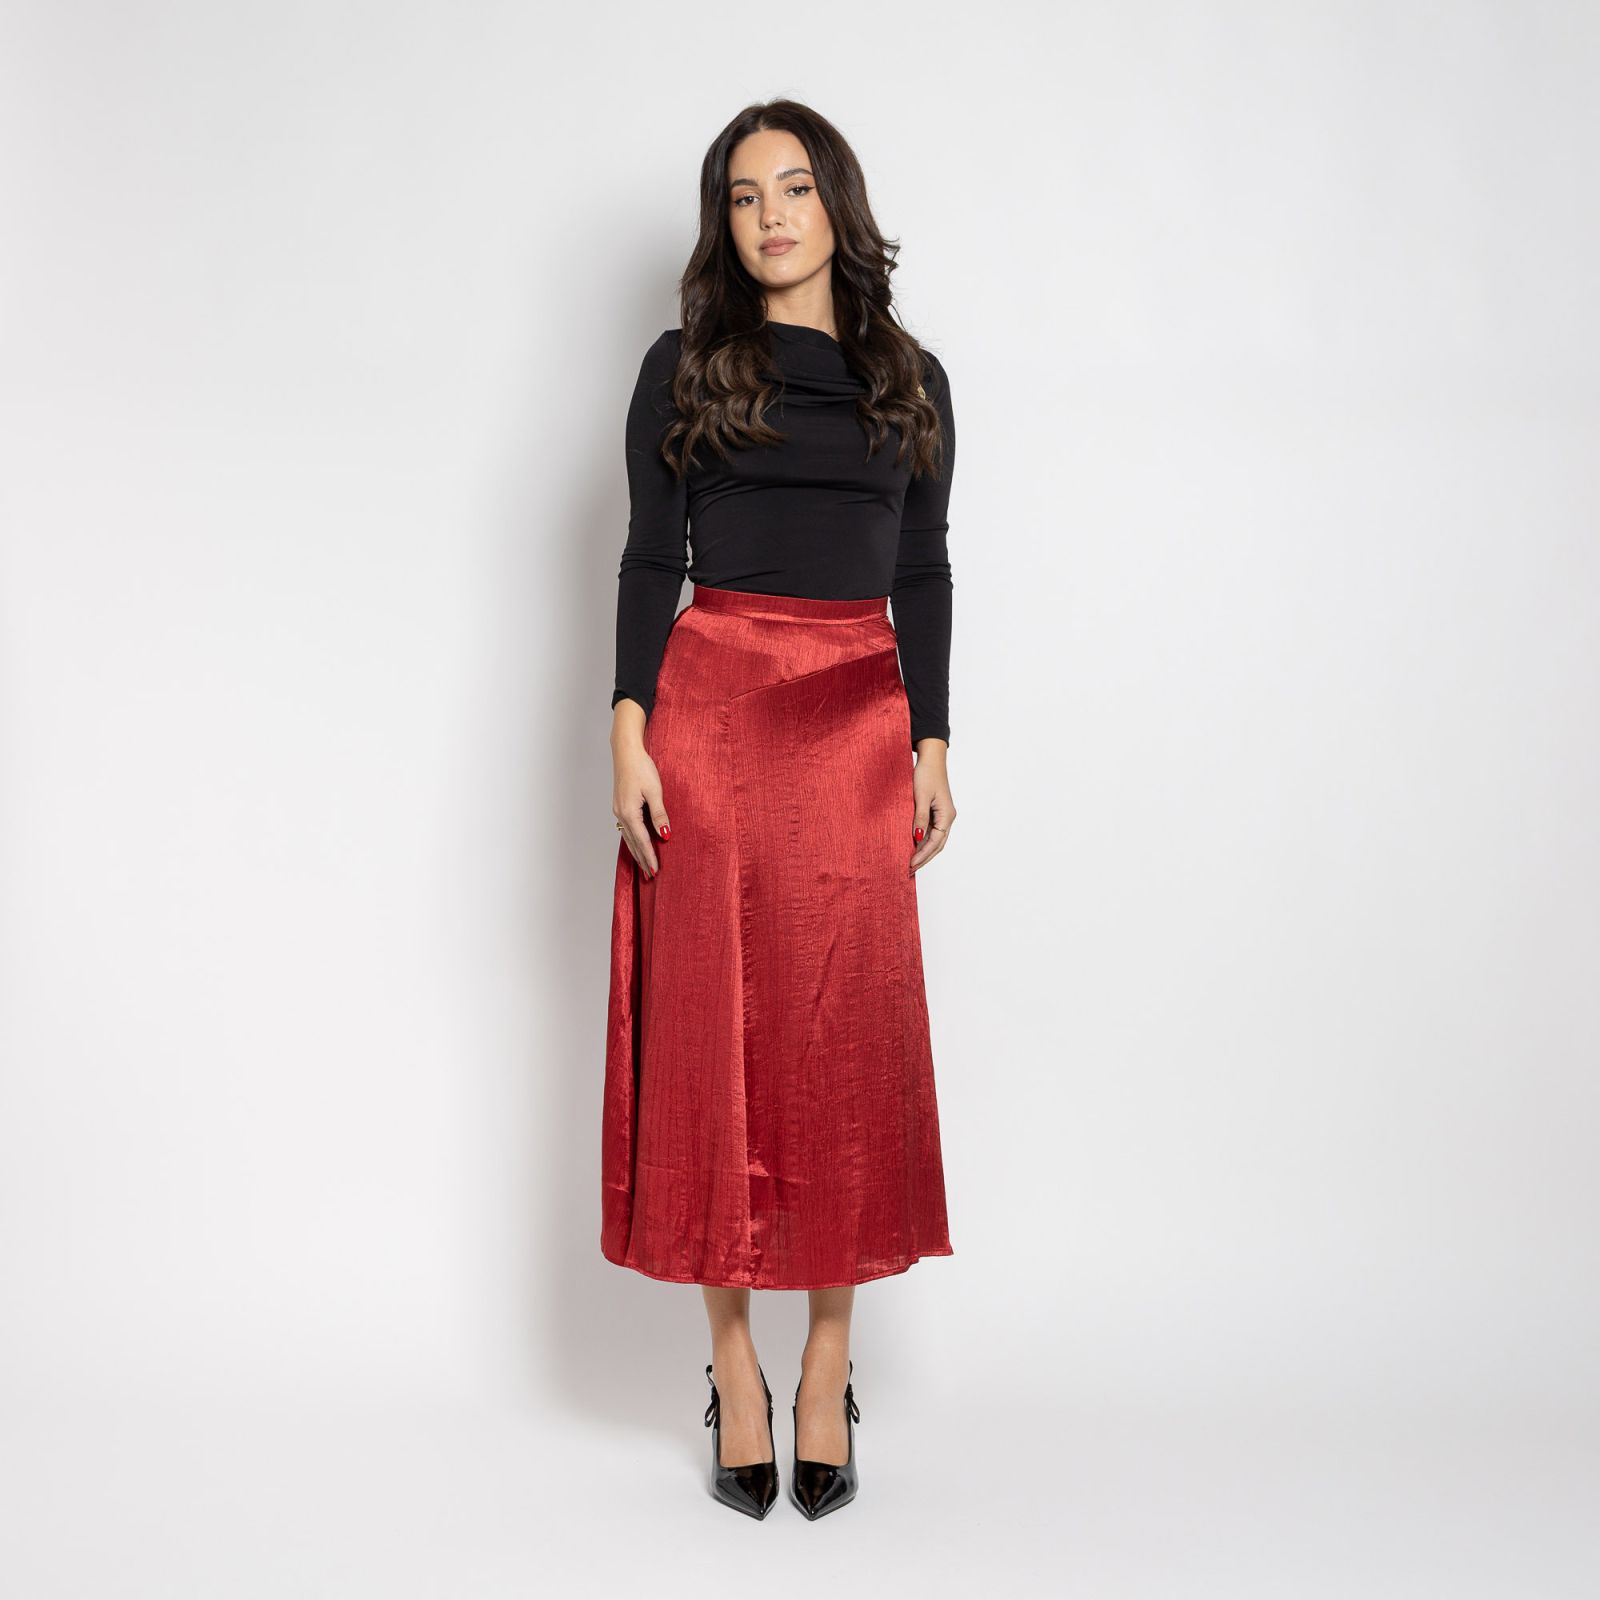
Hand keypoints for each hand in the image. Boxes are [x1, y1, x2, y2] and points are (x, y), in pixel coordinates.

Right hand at [611, 705, 670, 877]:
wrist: (626, 752)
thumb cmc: (642, 768)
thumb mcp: (655, 791)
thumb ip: (659, 814)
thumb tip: (665, 835)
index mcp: (629, 812)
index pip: (642, 840)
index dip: (649, 857)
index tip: (655, 871)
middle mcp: (621, 814)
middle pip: (632, 843)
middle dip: (642, 859)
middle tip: (651, 876)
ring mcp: (618, 810)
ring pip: (628, 837)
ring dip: (636, 852)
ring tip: (644, 866)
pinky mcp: (620, 805)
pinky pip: (626, 829)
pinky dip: (632, 840)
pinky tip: (636, 845)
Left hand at [909, 740, 954, 872]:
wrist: (930, 758)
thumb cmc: (926, 774)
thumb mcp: (921, 796)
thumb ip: (919, 818)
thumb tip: (916, 838)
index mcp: (947, 815)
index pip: (935, 842)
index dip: (922, 855)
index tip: (910, 864)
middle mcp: (947, 818)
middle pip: (937, 845)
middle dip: (923, 858)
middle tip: (909, 870)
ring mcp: (942, 816)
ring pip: (934, 840)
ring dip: (923, 852)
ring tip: (909, 864)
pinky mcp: (935, 812)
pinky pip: (930, 832)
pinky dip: (921, 842)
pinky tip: (912, 848)